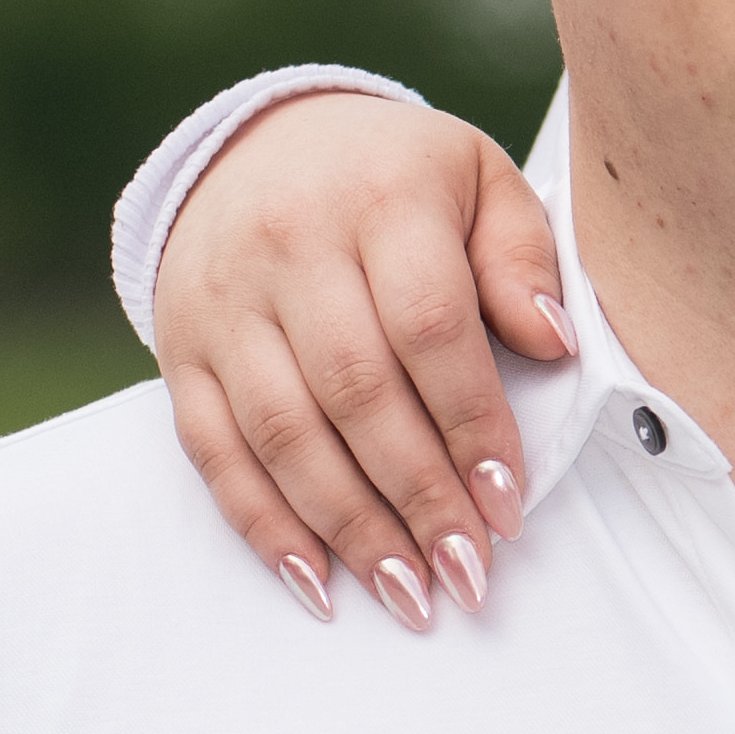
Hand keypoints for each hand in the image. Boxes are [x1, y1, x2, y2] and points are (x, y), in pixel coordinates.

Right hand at [157, 89, 571, 632]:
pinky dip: (263, 524)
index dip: (472, 423)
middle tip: (467, 570)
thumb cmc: (394, 178)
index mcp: (379, 199)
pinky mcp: (180, 348)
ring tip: (408, 592)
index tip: (508, 502)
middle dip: (418, 495)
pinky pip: (212, 450)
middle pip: (356, 391)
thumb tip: (555, 345)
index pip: (430, 327)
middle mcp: (290, 247)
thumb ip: (522, 257)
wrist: (258, 142)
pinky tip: (317, 579)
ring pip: (283, 432)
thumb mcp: (477, 180)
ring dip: (349, 525)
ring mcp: (224, 302)